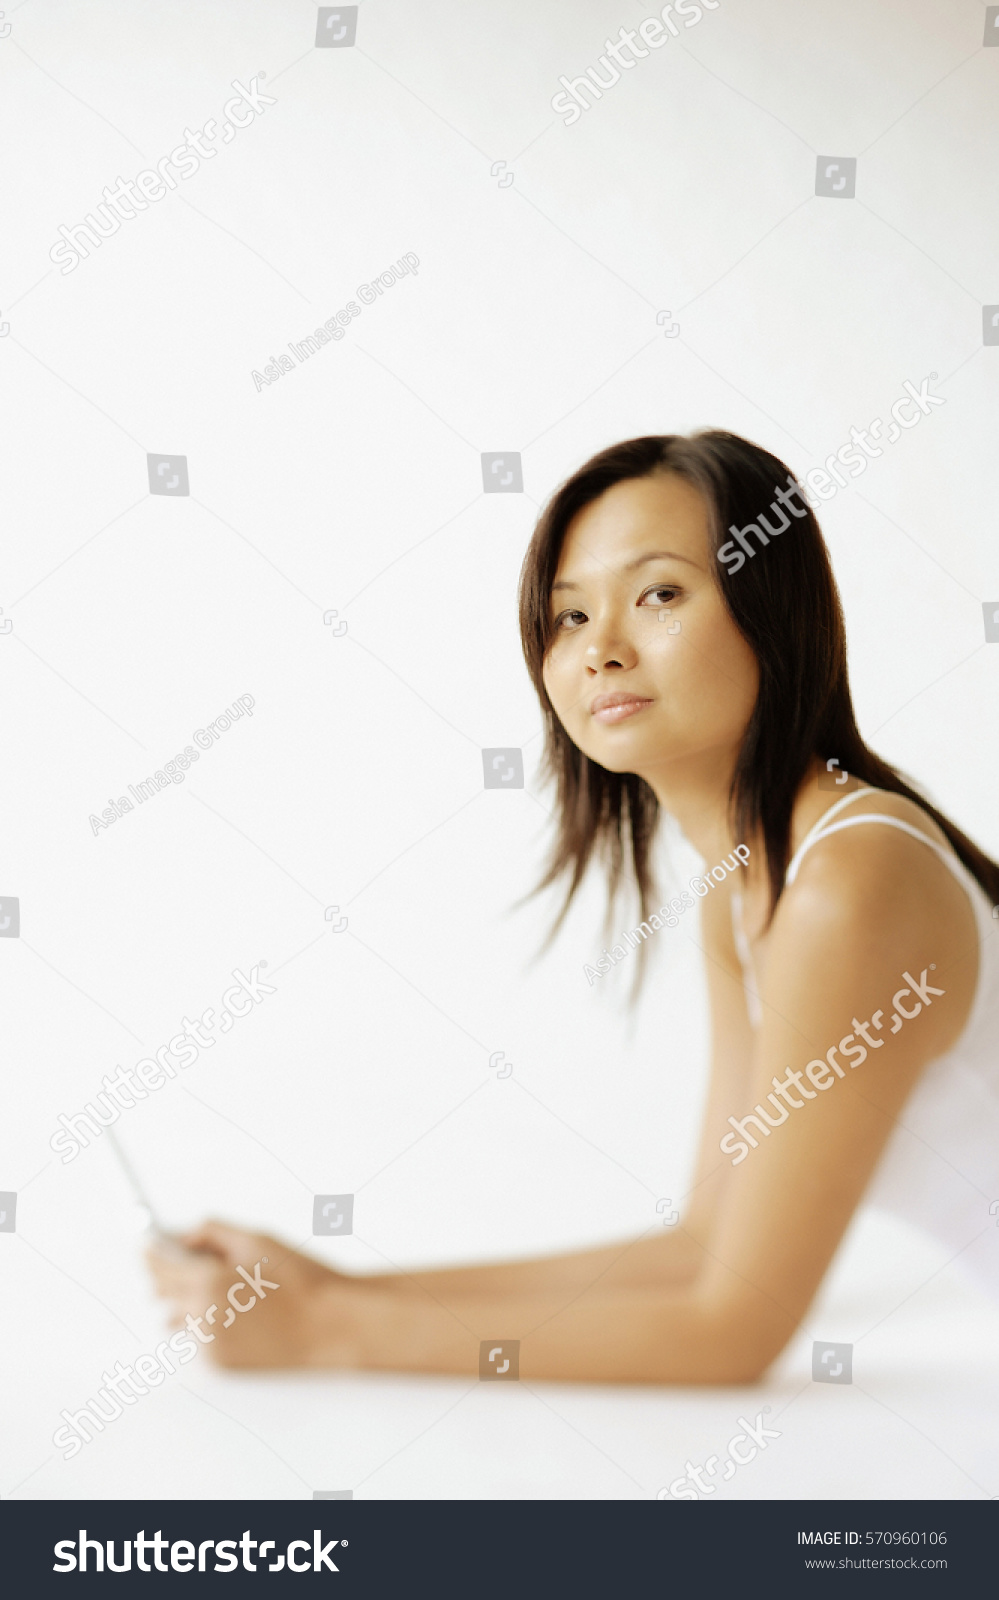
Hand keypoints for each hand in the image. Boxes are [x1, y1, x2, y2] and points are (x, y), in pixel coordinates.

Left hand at [145, 1218, 376, 1369]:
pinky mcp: (222, 1363)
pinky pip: (201, 1337)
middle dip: (168, 1275)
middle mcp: (201, 1316)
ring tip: (220, 1288)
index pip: (161, 1265)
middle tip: (184, 1260)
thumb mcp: (257, 1240)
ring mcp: (210, 1344)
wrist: (331, 1324)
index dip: (153, 1252)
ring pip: (180, 1318)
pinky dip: (208, 1323)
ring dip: (186, 1301)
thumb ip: (213, 1232)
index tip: (149, 1245)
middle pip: (164, 1293)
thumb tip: (185, 1236)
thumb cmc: (301, 1279)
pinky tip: (237, 1311)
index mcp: (206, 1282)